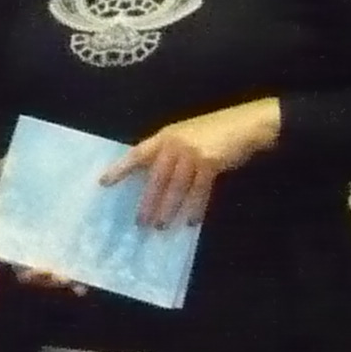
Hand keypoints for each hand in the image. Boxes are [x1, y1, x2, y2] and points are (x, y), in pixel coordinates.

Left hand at [104, 101, 281, 229]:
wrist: (247, 124)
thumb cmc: (217, 131)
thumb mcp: (188, 135)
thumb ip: (170, 153)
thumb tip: (153, 179)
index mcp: (166, 136)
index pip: (137, 153)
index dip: (120, 168)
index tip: (104, 183)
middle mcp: (175, 144)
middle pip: (156, 178)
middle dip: (148, 201)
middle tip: (140, 222)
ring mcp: (192, 153)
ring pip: (176, 188)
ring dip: (168, 209)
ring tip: (161, 227)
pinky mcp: (210, 163)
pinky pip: (199, 191)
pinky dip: (195, 208)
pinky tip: (190, 222)